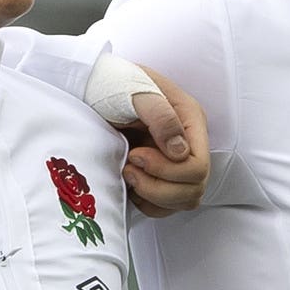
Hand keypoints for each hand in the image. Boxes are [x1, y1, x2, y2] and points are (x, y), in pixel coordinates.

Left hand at [116, 76, 212, 214]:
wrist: (92, 87)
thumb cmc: (113, 83)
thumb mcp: (136, 91)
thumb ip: (160, 116)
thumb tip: (180, 151)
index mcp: (190, 121)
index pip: (198, 166)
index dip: (167, 171)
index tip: (136, 155)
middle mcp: (189, 143)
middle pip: (194, 188)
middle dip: (158, 187)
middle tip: (129, 168)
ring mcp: (176, 161)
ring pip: (184, 200)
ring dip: (153, 196)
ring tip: (128, 173)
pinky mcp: (162, 175)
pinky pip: (167, 206)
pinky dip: (148, 204)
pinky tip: (131, 186)